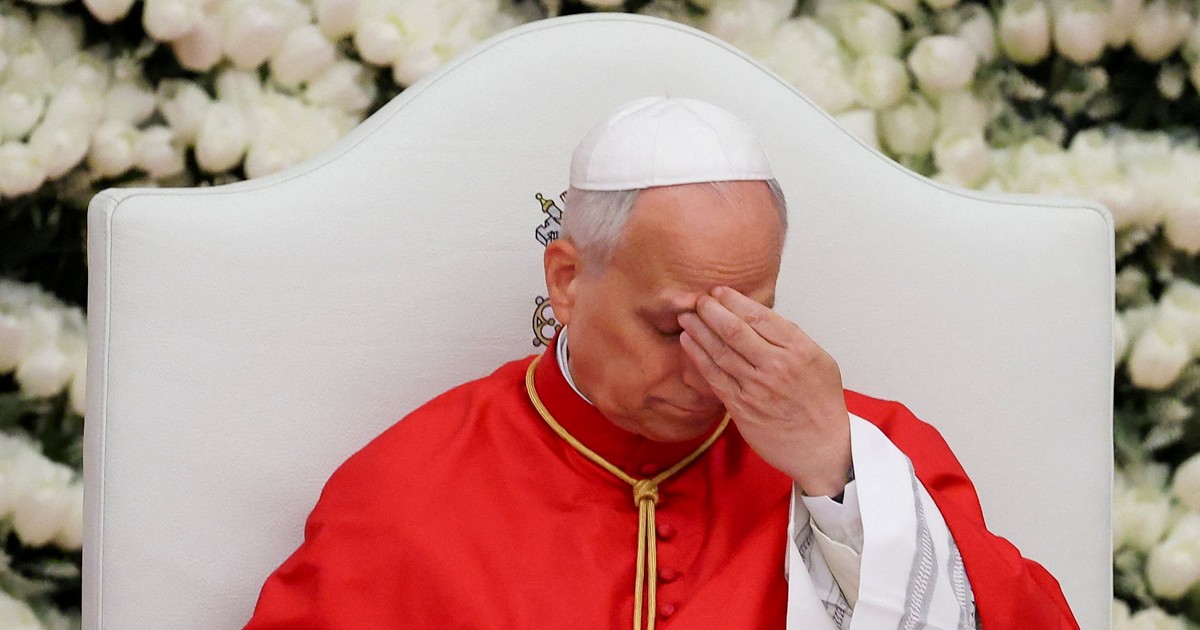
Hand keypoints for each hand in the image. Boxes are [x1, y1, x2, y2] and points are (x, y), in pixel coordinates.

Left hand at [678, 286, 851, 496]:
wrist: (823, 448)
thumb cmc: (821, 404)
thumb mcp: (820, 361)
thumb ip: (790, 339)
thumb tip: (758, 317)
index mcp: (799, 350)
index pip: (760, 316)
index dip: (734, 301)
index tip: (719, 292)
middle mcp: (776, 366)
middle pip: (735, 330)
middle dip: (711, 311)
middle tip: (698, 300)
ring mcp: (756, 388)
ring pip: (720, 351)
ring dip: (699, 330)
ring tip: (686, 317)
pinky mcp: (741, 408)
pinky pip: (714, 376)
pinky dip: (698, 356)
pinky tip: (687, 342)